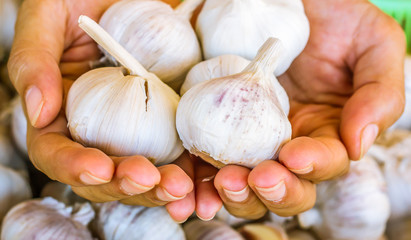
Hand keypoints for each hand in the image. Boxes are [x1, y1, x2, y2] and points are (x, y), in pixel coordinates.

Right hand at [8, 0, 193, 221]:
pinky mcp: (169, 124)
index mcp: (61, 114)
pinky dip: (190, 172)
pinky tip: (201, 179)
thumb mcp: (49, 17)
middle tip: (152, 179)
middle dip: (126, 184)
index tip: (99, 167)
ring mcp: (136, 131)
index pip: (56, 152)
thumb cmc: (81, 0)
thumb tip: (39, 113)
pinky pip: (178, 155)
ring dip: (162, 188)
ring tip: (182, 188)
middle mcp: (98, 130)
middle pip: (104, 175)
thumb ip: (34, 60)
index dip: (74, 166)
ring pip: (144, 173)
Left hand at [194, 0, 405, 218]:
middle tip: (255, 177)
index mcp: (327, 131)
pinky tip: (192, 182)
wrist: (291, 1)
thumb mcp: (373, 45)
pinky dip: (198, 177)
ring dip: (233, 192)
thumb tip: (359, 145)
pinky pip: (206, 158)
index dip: (313, 166)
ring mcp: (251, 138)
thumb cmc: (336, 18)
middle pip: (283, 186)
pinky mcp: (218, 126)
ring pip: (244, 182)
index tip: (295, 155)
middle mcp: (288, 142)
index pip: (325, 163)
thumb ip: (379, 94)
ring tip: (222, 181)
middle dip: (270, 191)